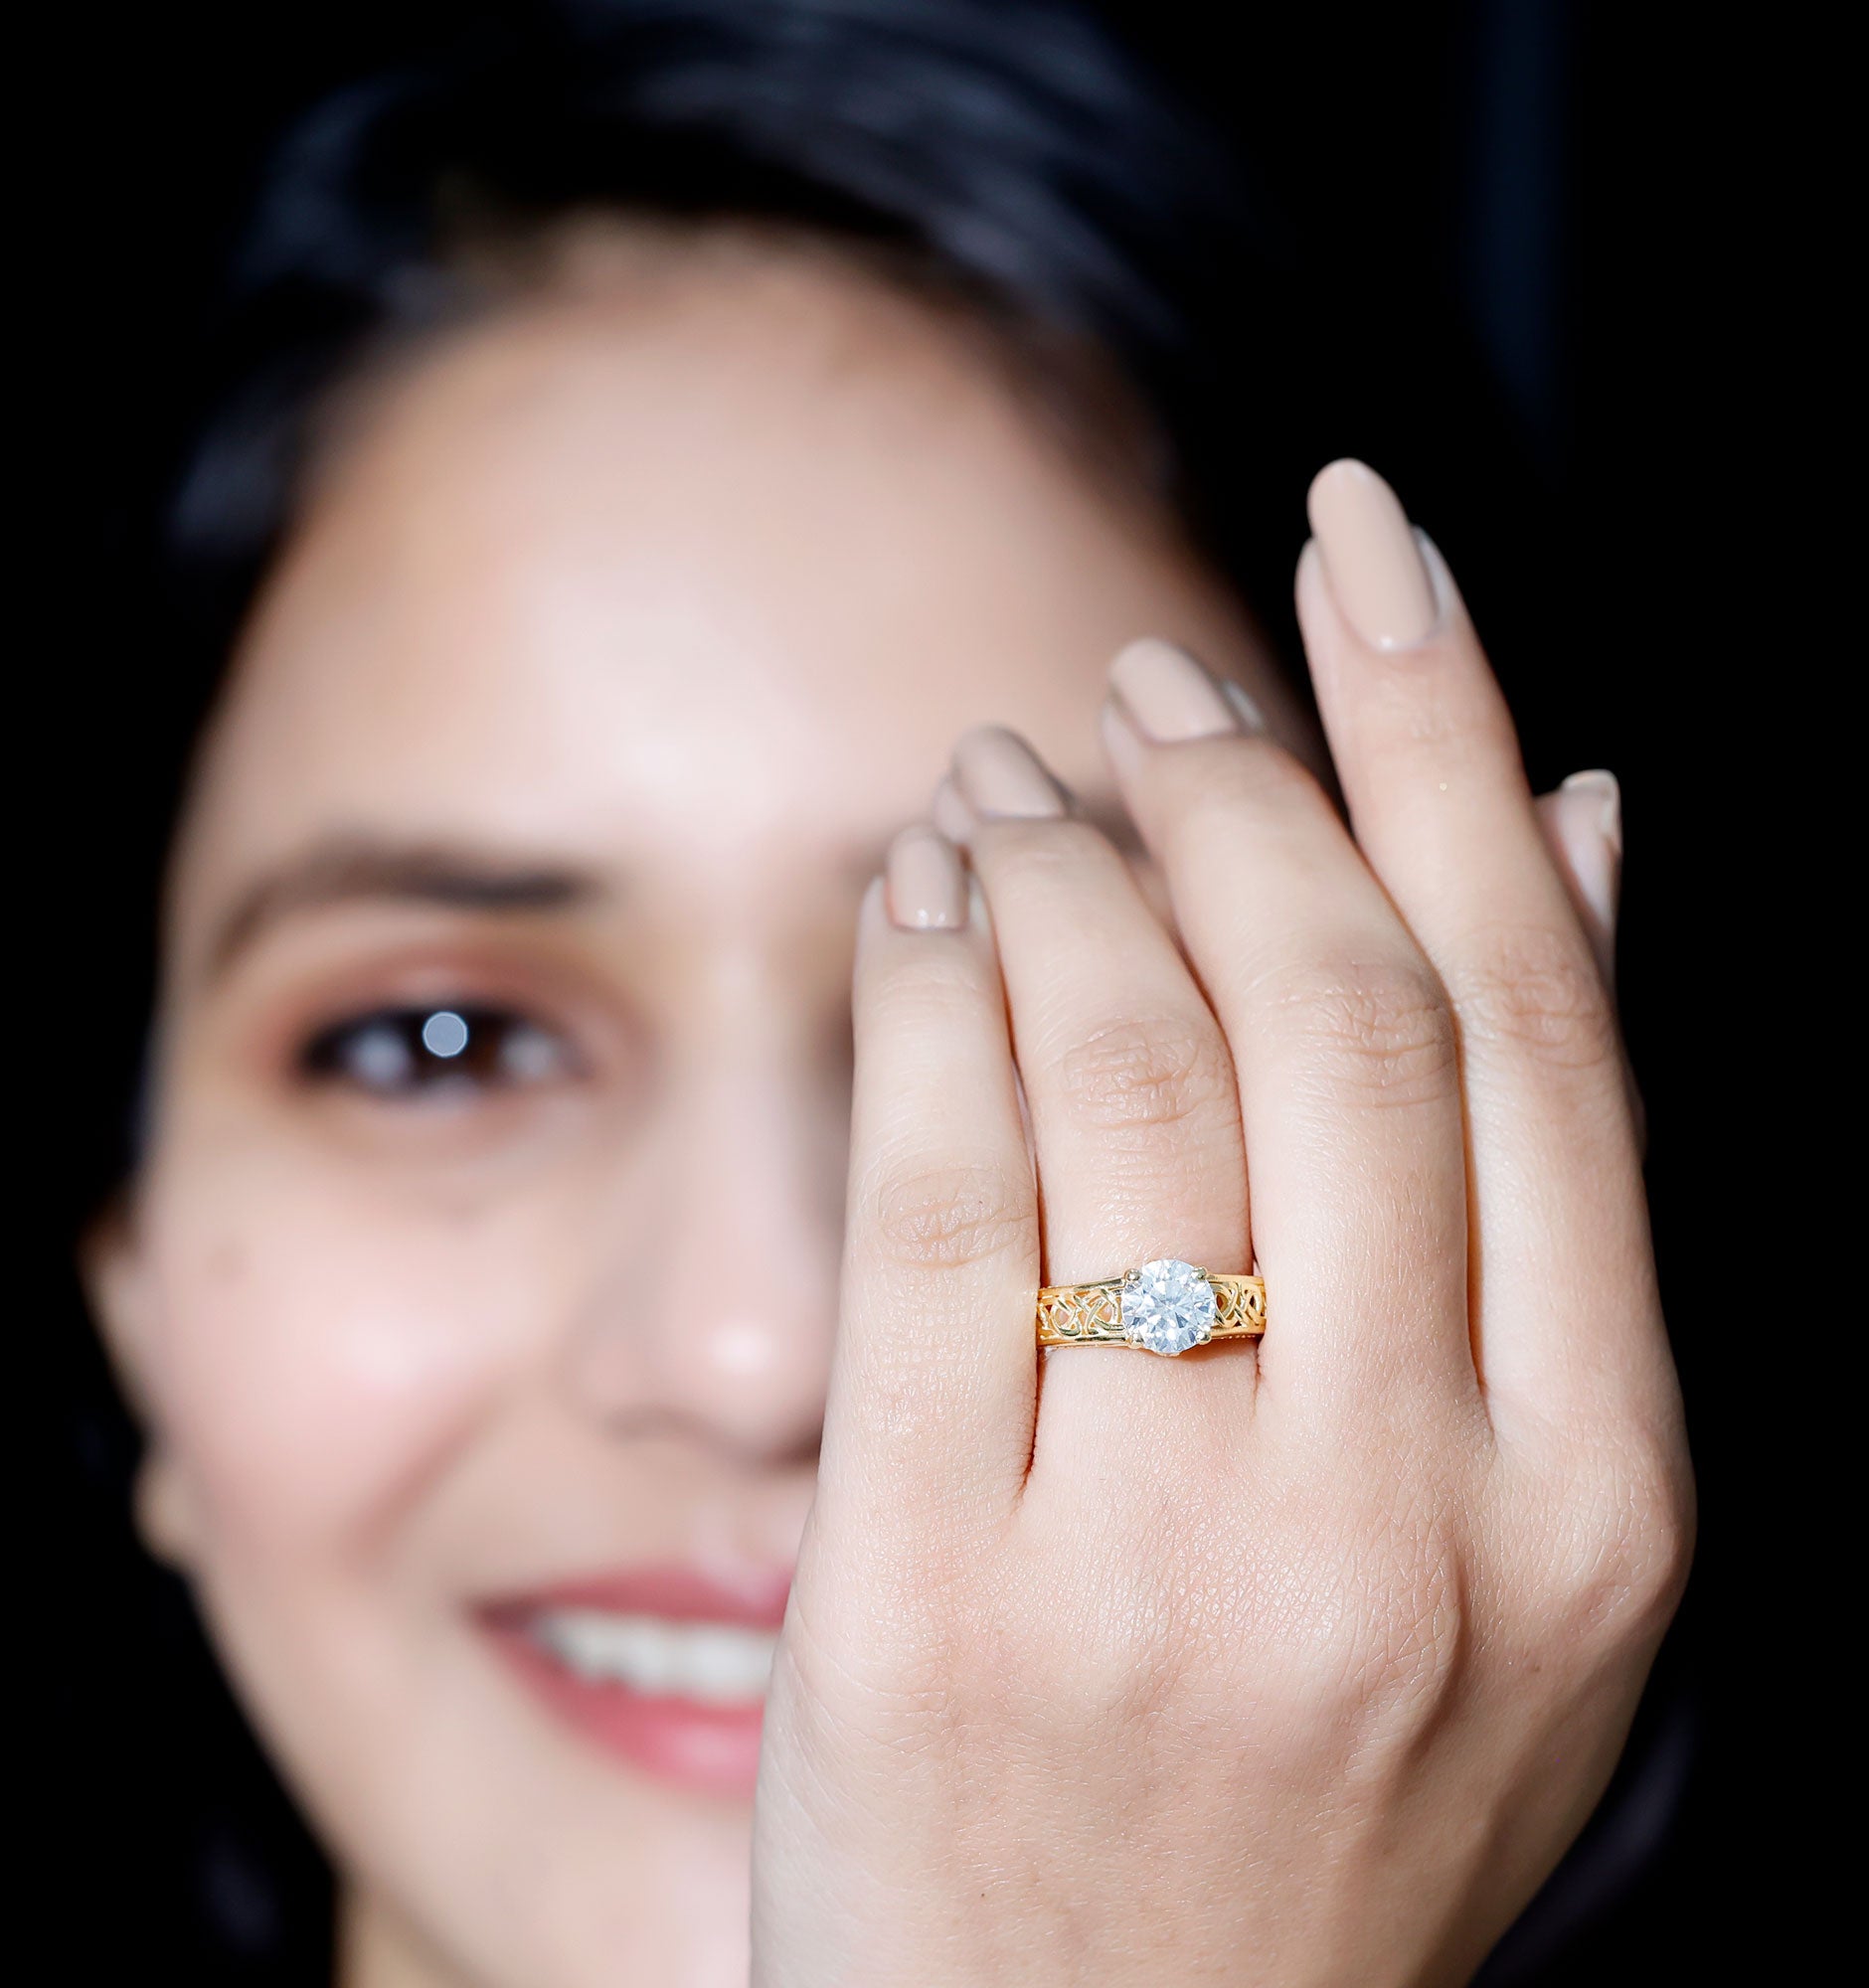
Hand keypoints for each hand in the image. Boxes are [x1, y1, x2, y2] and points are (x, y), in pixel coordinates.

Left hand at [750, 461, 1690, 1986]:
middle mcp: (1407, 1515)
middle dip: (1230, 777)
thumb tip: (1588, 834)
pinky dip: (921, 998)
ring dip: (1056, 860)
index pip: (1528, 1014)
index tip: (1361, 544)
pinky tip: (913, 902)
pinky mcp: (928, 1603)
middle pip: (1325, 1004)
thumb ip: (1545, 1185)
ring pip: (1116, 1066)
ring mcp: (1164, 1568)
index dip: (1441, 736)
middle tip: (1147, 685)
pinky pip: (928, 1202)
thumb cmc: (1313, 1787)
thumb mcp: (1518, 1525)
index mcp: (1598, 1489)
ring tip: (1013, 777)